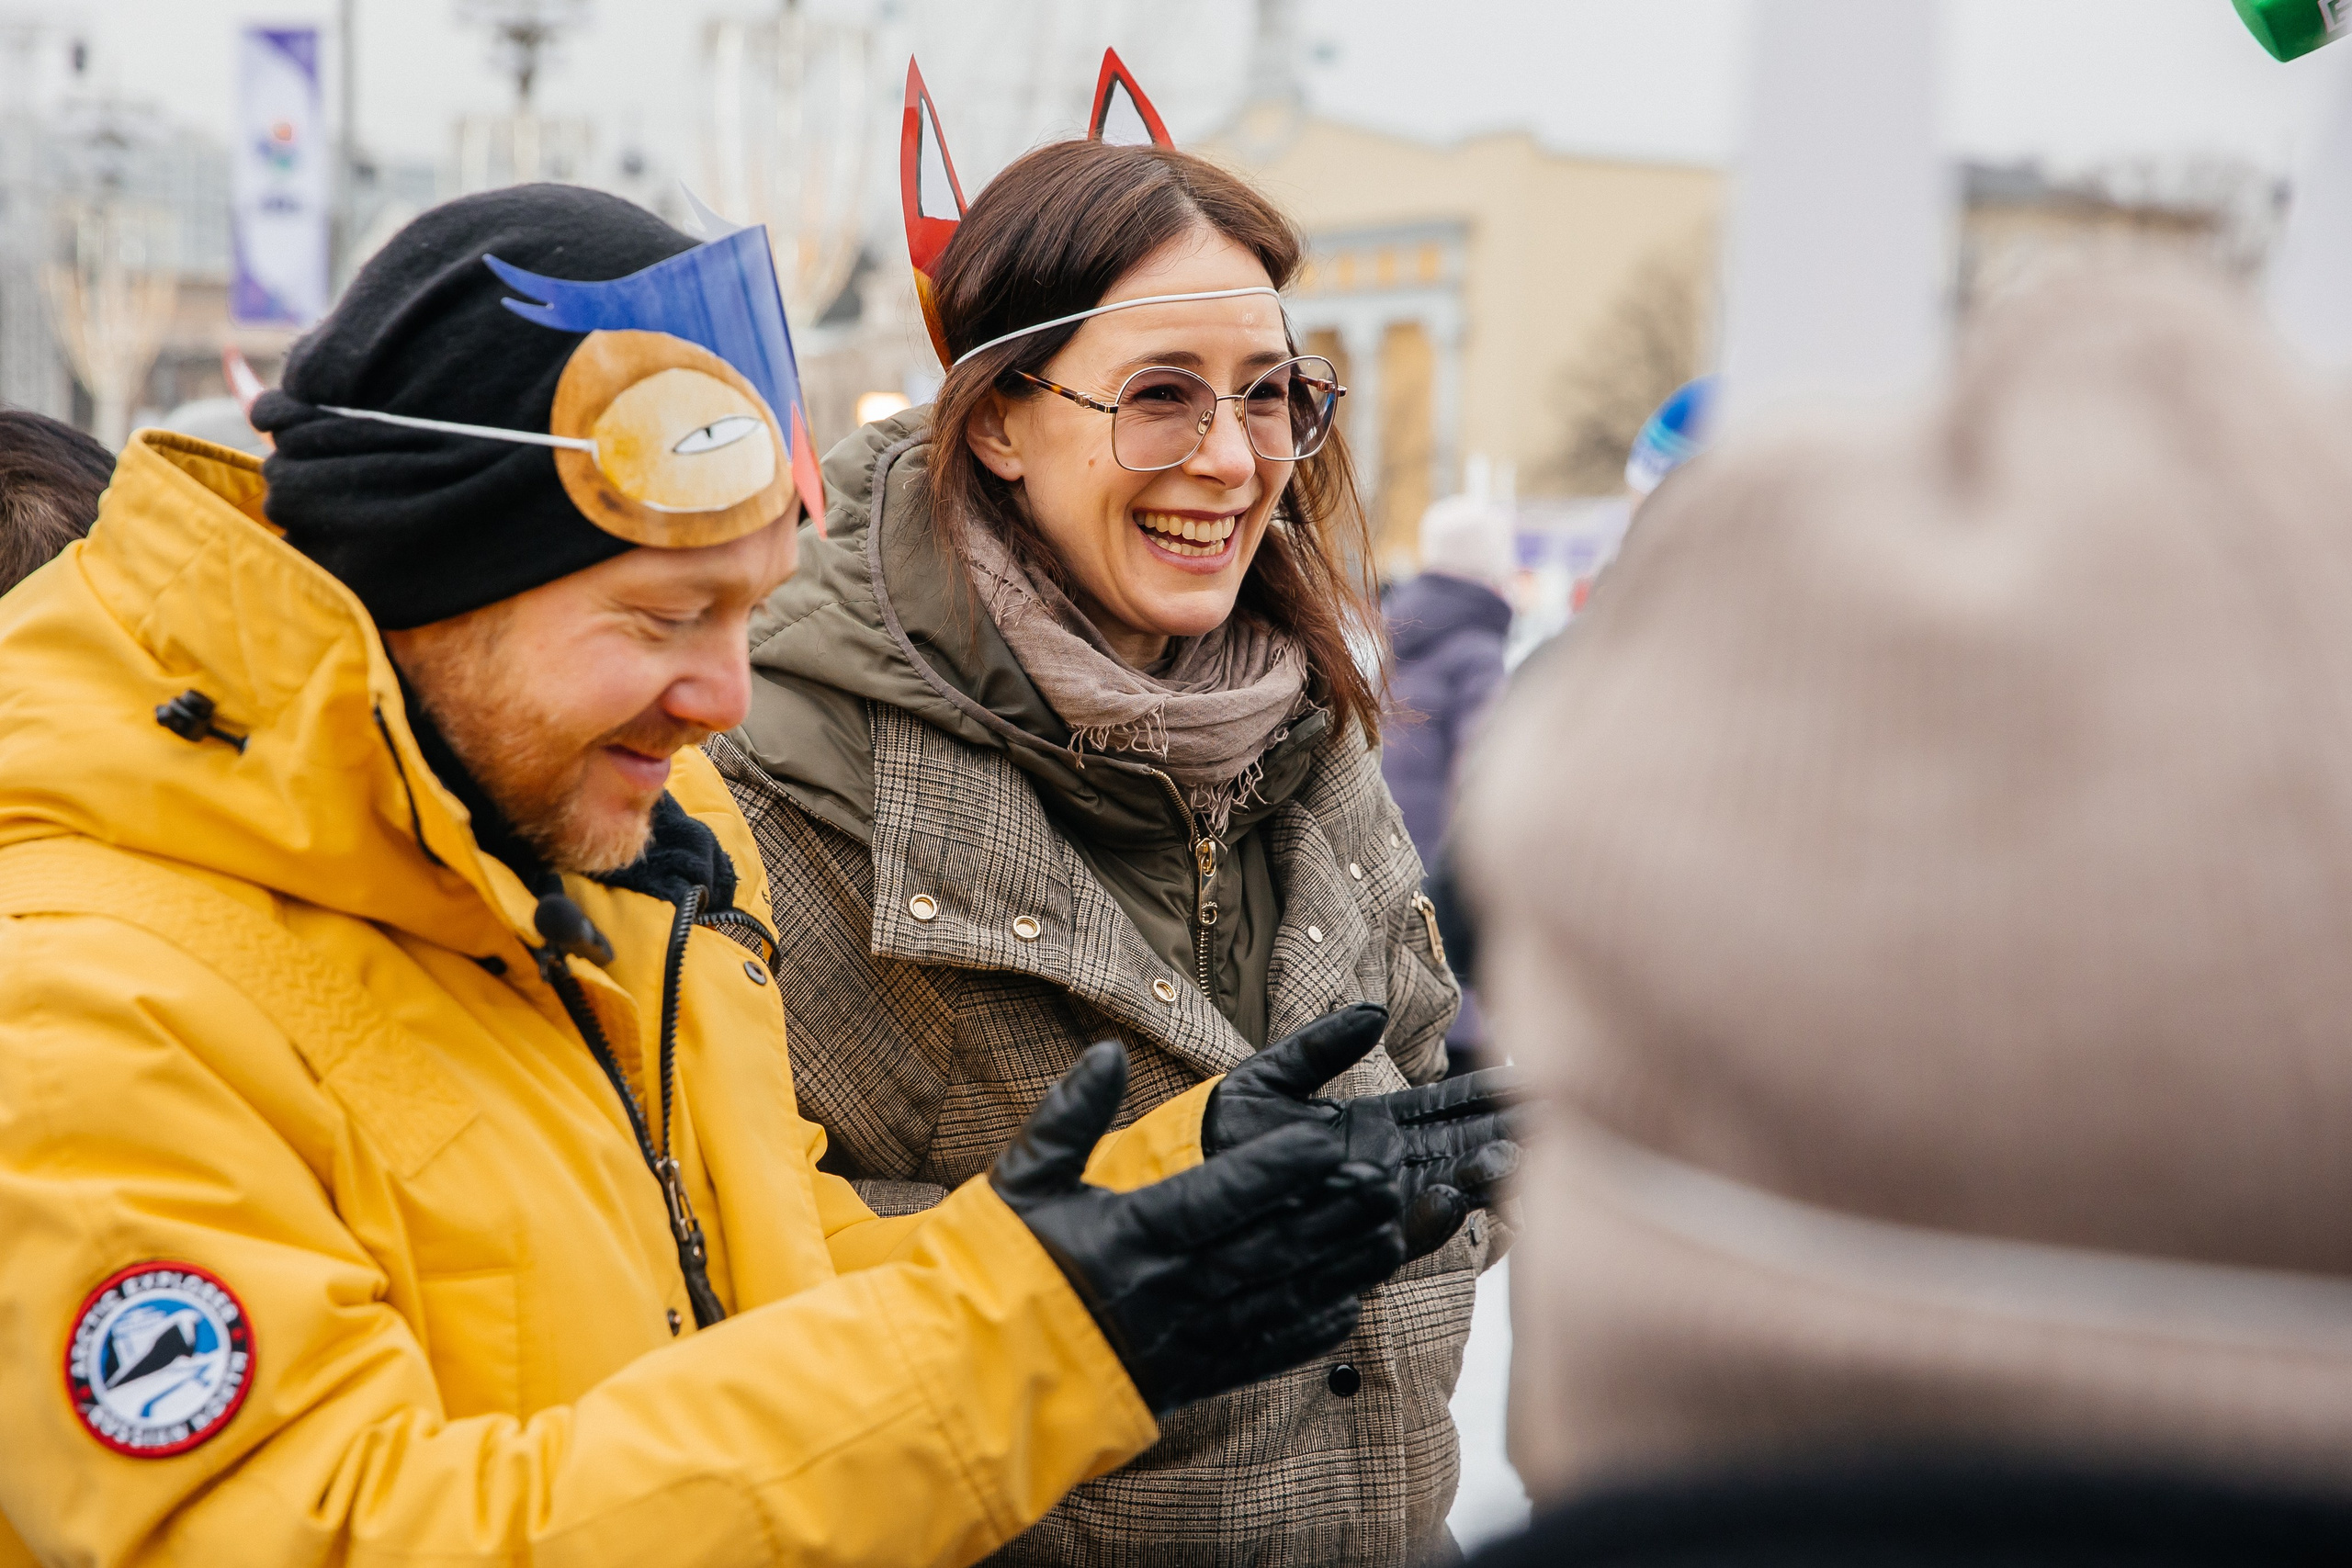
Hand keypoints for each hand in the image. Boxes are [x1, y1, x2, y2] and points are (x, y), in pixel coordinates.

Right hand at [992, 1042, 1405, 1414]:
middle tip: (1385, 1177)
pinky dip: (1313, 1327)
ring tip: (1389, 1230)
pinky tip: (1351, 1301)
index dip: (1277, 1168)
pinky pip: (1267, 1352)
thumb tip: (1104, 1052)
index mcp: (1128, 1238)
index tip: (1328, 1139)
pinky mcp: (1194, 1378)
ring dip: (1341, 1264)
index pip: (1218, 1197)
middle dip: (1332, 1211)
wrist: (981, 1378)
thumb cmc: (1004, 1269)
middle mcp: (1168, 1293)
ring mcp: (1186, 1342)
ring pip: (1282, 1299)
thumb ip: (1066, 1117)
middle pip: (1268, 1247)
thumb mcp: (1021, 1183)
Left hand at [1205, 1003, 1519, 1259]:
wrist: (1181, 1181)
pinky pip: (1405, 1232)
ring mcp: (1374, 1205)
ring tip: (1509, 1157)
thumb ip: (1320, 1046)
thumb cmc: (1224, 1133)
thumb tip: (1375, 1014)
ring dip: (1481, 1175)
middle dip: (1508, 1135)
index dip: (1491, 1095)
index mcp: (1376, 1124)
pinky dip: (1433, 1216)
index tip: (1537, 1080)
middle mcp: (1387, 1167)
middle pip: (1465, 1148)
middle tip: (1554, 1119)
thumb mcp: (1270, 1076)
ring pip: (1448, 1190)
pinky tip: (1453, 1195)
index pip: (1450, 1106)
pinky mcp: (1353, 1239)